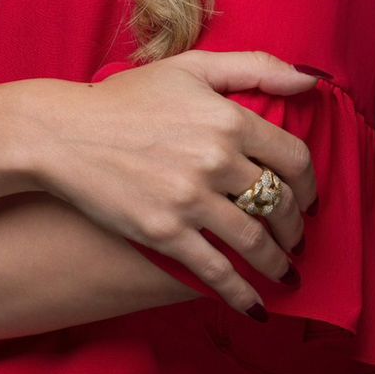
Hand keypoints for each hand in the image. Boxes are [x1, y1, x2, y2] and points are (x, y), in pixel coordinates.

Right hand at [34, 50, 320, 318]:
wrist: (65, 132)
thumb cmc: (127, 98)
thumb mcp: (190, 67)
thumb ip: (254, 67)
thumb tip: (309, 79)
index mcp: (227, 117)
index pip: (294, 159)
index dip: (310, 184)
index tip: (306, 197)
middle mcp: (215, 159)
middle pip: (280, 204)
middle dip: (296, 227)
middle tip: (296, 237)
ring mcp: (190, 199)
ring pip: (257, 243)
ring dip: (279, 263)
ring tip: (284, 271)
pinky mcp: (165, 233)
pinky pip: (218, 272)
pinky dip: (244, 294)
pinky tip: (256, 306)